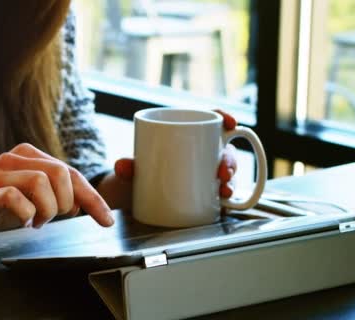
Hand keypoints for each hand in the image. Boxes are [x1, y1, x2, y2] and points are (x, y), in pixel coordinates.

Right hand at [0, 143, 113, 248]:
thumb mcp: (30, 195)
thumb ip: (55, 193)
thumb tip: (82, 204)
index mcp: (28, 155)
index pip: (70, 172)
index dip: (92, 197)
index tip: (106, 220)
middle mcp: (14, 159)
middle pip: (59, 172)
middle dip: (66, 201)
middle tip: (55, 217)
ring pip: (40, 182)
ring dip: (47, 209)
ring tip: (36, 221)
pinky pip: (15, 199)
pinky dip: (26, 214)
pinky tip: (23, 222)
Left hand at [113, 109, 237, 198]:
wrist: (133, 196)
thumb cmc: (139, 171)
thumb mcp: (133, 167)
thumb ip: (127, 166)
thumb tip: (122, 166)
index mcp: (186, 134)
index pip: (210, 119)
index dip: (224, 117)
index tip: (230, 123)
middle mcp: (201, 152)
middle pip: (224, 149)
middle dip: (229, 160)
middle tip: (222, 173)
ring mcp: (205, 173)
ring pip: (227, 172)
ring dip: (232, 180)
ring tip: (224, 190)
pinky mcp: (206, 193)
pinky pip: (222, 193)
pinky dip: (227, 197)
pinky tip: (225, 201)